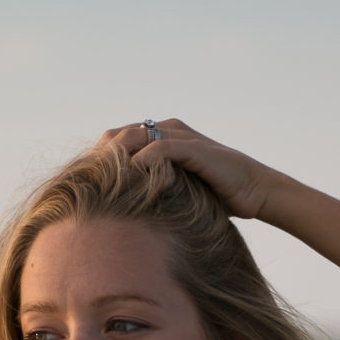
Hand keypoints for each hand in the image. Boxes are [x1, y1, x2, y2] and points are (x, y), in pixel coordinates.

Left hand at [97, 118, 284, 220]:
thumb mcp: (178, 190)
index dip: (98, 161)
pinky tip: (129, 182)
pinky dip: (141, 162)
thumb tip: (123, 211)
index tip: (85, 186)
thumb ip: (154, 188)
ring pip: (133, 137)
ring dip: (114, 160)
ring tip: (98, 184)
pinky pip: (159, 148)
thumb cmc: (219, 196)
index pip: (117, 140)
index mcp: (162, 135)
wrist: (255, 191)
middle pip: (118, 135)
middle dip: (99, 160)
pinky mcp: (193, 147)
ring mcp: (180, 135)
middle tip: (84, 186)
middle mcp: (168, 129)